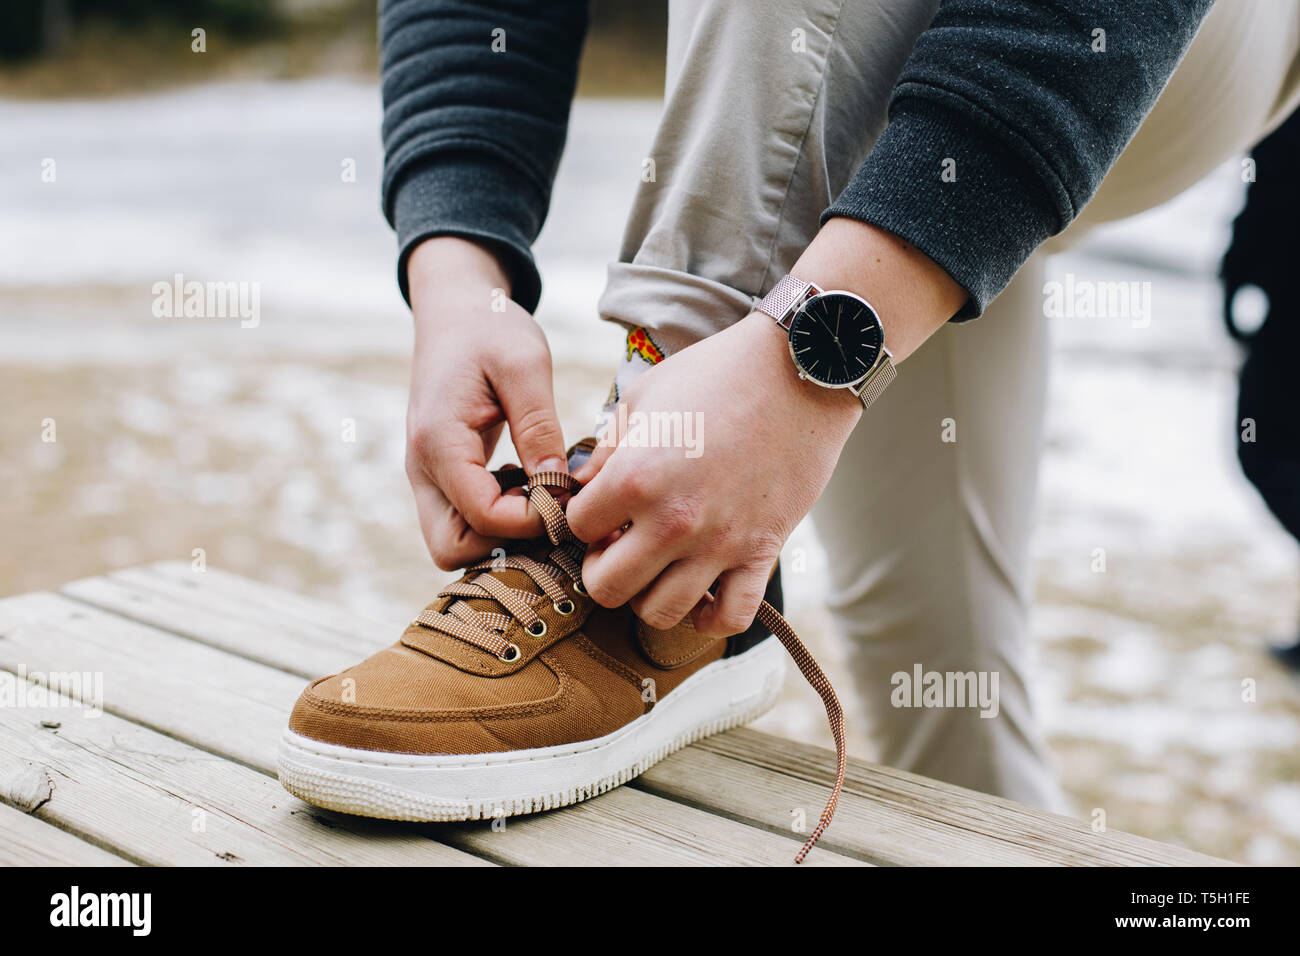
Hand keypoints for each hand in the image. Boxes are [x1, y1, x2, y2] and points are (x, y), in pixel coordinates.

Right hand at [405, 237, 566, 570]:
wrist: (455, 310)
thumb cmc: (490, 328)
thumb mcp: (525, 365)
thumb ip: (540, 427)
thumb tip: (559, 487)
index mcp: (439, 443)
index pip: (483, 517)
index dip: (533, 519)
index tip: (570, 493)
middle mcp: (422, 469)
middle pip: (452, 548)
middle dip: (505, 542)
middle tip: (549, 506)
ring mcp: (426, 475)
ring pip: (453, 542)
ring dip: (499, 533)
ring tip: (540, 492)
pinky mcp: (439, 475)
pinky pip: (461, 520)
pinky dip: (495, 519)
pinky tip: (528, 483)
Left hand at [566, 217, 965, 634]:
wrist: (799, 371)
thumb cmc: (716, 375)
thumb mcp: (642, 399)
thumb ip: (606, 451)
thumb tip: (582, 489)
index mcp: (635, 477)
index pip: (578, 529)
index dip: (583, 519)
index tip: (600, 509)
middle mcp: (673, 520)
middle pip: (607, 588)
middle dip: (603, 570)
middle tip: (619, 546)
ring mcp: (719, 543)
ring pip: (660, 614)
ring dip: (649, 596)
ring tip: (657, 568)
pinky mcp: (762, 553)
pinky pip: (731, 617)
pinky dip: (710, 619)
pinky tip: (702, 596)